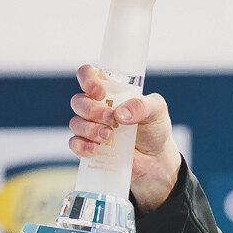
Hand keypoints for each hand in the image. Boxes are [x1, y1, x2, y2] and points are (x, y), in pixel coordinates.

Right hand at [68, 64, 181, 211]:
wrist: (156, 158)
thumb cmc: (154, 128)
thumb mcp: (157, 110)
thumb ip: (143, 106)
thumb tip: (120, 113)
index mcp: (110, 91)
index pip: (88, 74)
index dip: (88, 80)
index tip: (100, 94)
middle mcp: (96, 106)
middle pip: (78, 101)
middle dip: (93, 111)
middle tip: (112, 120)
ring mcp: (90, 127)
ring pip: (75, 123)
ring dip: (90, 129)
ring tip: (109, 136)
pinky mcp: (89, 146)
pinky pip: (74, 144)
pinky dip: (83, 146)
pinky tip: (96, 150)